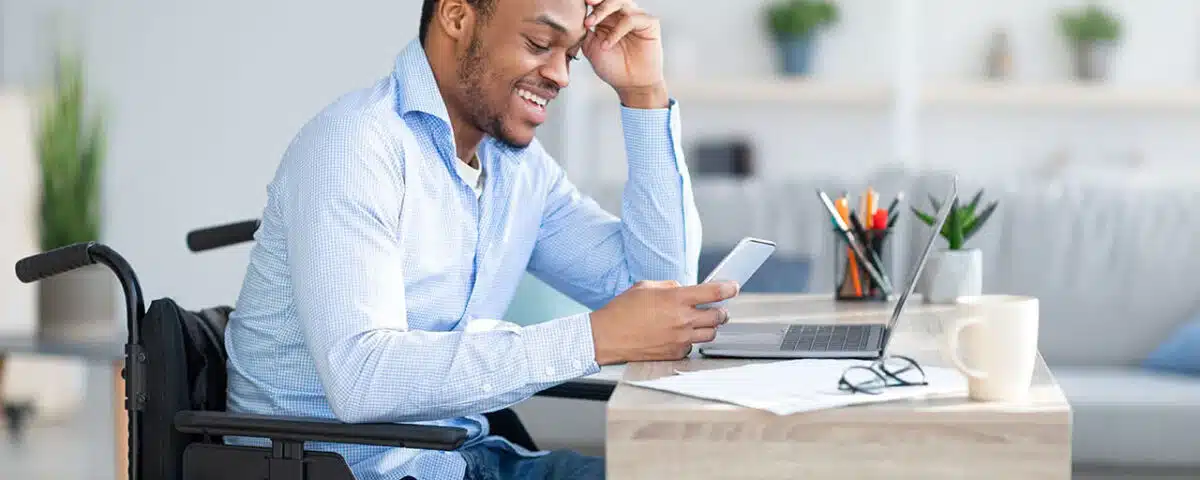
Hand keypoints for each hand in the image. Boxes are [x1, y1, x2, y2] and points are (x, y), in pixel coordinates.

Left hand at [581, 0, 667, 108]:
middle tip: (586, 1)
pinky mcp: (650, 23)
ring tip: (589, 24)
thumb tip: (574, 16)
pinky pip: (631, 19)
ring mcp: (637, 16)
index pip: (599, 1)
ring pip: (620, 2)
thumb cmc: (612, 67)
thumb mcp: (590, 47)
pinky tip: (607, 45)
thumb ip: (584, 30)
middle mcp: (623, 13)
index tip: (576, 0)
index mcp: (608, 16)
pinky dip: (616, 31)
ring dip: (602, 11)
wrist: (631, 85)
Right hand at [588, 280, 739, 364]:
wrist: (607, 337)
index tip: (733, 287)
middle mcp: (682, 319)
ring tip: (700, 323)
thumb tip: (684, 289)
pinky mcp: (675, 354)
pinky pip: (693, 347)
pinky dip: (691, 341)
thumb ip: (670, 287)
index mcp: (676, 298)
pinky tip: (680, 336)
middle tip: (718, 308)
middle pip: (718, 316)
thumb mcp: (646, 287)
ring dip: (709, 327)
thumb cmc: (622, 311)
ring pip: (710, 334)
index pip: (714, 292)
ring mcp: (680, 339)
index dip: (728, 289)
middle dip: (721, 311)